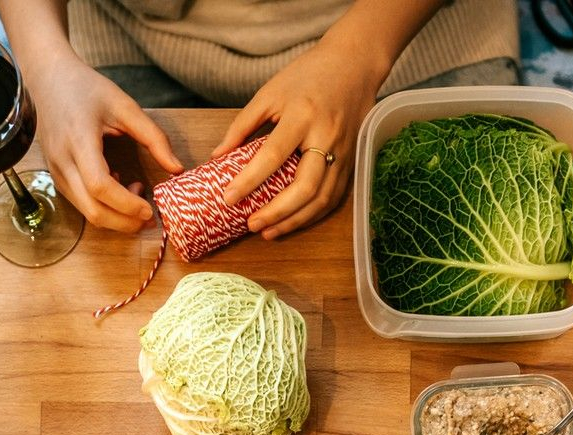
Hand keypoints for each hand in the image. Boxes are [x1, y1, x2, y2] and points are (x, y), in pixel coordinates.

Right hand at [26, 53, 183, 233]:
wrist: (49, 80)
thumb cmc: (87, 89)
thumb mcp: (125, 105)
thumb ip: (154, 137)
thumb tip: (177, 169)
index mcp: (79, 140)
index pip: (100, 186)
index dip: (127, 204)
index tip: (150, 208)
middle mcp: (63, 161)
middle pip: (93, 210)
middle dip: (125, 222)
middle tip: (150, 216)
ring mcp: (56, 173)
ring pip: (86, 213)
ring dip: (116, 216)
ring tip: (137, 194)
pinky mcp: (56, 178)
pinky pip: (81, 204)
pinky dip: (104, 207)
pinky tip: (118, 186)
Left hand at [215, 31, 386, 237]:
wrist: (355, 64)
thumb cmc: (308, 75)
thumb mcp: (270, 92)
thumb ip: (243, 125)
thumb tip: (217, 157)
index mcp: (302, 115)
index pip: (273, 155)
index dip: (249, 180)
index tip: (228, 198)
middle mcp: (326, 136)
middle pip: (304, 186)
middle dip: (277, 212)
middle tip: (252, 225)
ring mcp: (343, 151)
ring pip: (322, 198)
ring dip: (295, 221)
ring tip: (269, 232)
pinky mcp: (352, 160)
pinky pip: (334, 197)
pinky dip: (313, 214)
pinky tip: (293, 222)